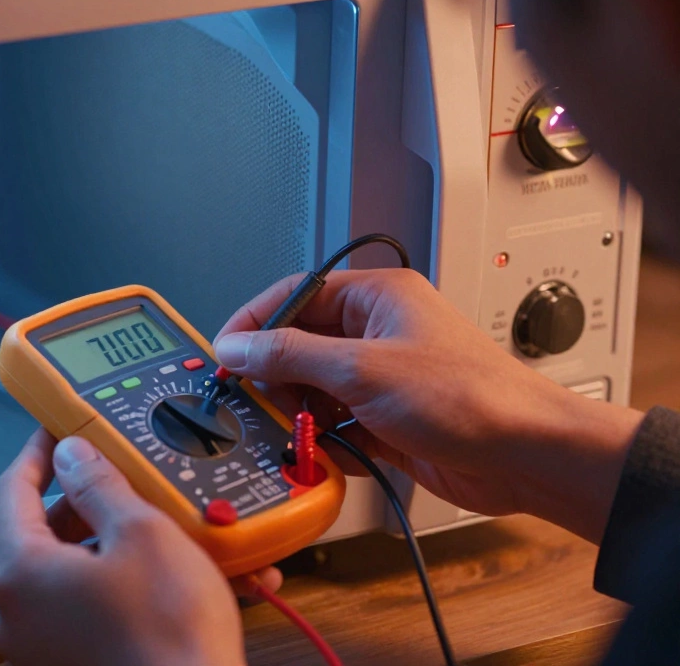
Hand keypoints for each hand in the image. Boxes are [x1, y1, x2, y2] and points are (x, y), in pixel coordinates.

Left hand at [0, 429, 281, 665]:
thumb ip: (98, 484)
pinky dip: (123, 584)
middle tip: (123, 474)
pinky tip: (172, 573)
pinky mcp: (69, 663)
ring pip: (70, 571)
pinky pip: (89, 608)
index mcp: (18, 572)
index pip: (12, 490)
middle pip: (40, 533)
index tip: (59, 427)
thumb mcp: (141, 533)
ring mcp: (40, 646)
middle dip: (85, 500)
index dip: (39, 452)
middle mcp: (16, 613)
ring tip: (163, 524)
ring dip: (111, 542)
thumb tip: (70, 453)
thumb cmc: (168, 630)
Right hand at [212, 268, 644, 543]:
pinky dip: (322, 440)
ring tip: (290, 428)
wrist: (526, 456)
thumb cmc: (469, 397)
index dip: (255, 321)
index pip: (296, 294)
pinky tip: (322, 451)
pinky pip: (334, 424)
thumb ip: (290, 355)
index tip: (224, 351)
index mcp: (377, 297)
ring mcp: (382, 378)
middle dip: (274, 374)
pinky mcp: (387, 420)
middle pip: (300, 344)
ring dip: (298, 411)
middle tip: (251, 397)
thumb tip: (237, 345)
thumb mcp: (362, 369)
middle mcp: (378, 332)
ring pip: (313, 388)